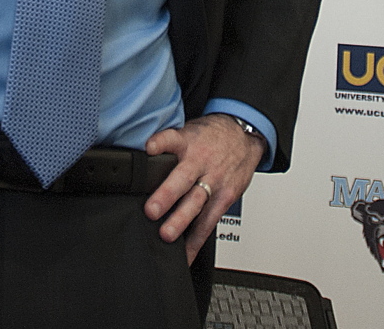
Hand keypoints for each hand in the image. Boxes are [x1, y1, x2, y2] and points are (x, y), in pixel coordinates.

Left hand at [144, 113, 264, 263]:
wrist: (244, 136)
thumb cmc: (211, 135)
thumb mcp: (189, 130)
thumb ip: (169, 144)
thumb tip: (139, 156)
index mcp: (188, 141)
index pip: (172, 138)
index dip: (160, 143)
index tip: (148, 149)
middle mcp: (200, 162)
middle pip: (183, 178)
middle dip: (166, 195)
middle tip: (151, 210)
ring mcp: (214, 181)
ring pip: (197, 202)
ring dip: (181, 221)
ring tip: (166, 235)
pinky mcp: (225, 197)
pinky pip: (209, 221)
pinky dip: (196, 240)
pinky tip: (185, 252)